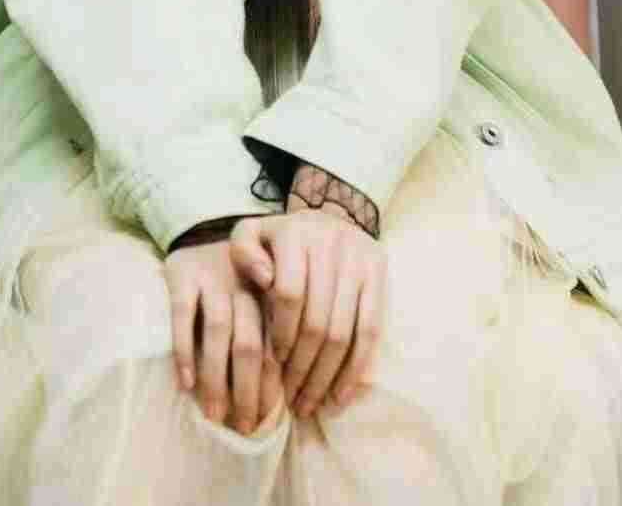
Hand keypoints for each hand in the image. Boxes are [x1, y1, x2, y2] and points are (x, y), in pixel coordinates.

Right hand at [163, 237, 283, 434]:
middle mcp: (244, 286)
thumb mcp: (258, 300)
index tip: (264, 422)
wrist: (202, 229)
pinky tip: (186, 382)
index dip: (270, 387)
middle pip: (249, 344)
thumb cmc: (235, 280)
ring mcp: (213, 278)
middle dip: (247, 390)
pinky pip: (183, 314)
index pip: (273, 347)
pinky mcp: (183, 273)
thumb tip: (277, 403)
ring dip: (216, 378)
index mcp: (269, 295)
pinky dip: (185, 350)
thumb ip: (268, 339)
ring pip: (218, 332)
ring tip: (214, 414)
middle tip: (243, 427)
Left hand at [228, 203, 384, 420]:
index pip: (289, 294)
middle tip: (291, 400)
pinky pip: (371, 330)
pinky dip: (356, 369)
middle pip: (317, 321)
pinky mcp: (378, 274)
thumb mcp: (252, 235)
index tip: (275, 364)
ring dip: (326, 376)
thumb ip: (243, 251)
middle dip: (302, 367)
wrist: (329, 217)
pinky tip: (340, 396)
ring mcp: (358, 259)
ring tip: (310, 404)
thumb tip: (264, 278)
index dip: (282, 334)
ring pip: (343, 332)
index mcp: (295, 233)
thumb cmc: (280, 240)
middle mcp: (330, 243)